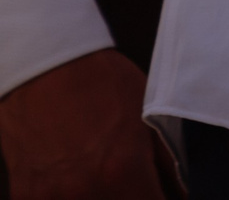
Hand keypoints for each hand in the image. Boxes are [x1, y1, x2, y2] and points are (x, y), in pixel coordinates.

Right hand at [0, 48, 174, 198]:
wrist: (43, 67)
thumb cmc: (101, 84)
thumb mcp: (149, 116)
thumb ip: (165, 162)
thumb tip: (179, 194)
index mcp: (122, 173)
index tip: (159, 193)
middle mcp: (85, 192)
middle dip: (132, 197)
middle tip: (133, 183)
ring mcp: (50, 198)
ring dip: (100, 197)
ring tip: (101, 173)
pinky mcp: (24, 196)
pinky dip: (69, 197)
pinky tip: (73, 176)